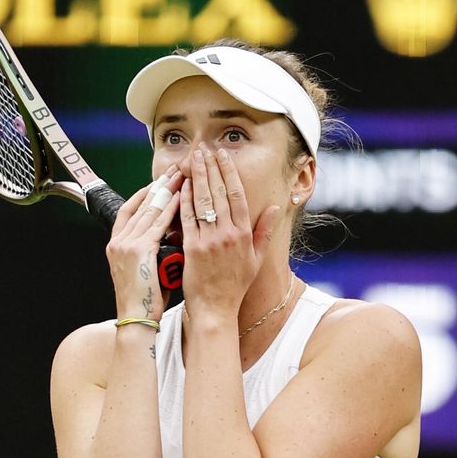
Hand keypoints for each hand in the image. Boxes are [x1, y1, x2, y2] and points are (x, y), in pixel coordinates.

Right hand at [107, 166, 182, 319]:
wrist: (137, 321)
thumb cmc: (146, 300)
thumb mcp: (145, 268)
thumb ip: (152, 249)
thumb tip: (171, 235)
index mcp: (117, 244)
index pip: (131, 208)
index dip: (147, 192)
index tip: (162, 180)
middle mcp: (118, 240)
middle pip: (141, 204)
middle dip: (160, 184)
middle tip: (176, 168)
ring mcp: (126, 244)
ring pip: (149, 209)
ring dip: (167, 190)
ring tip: (182, 174)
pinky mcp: (138, 251)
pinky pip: (157, 223)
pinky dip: (170, 208)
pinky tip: (182, 196)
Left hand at [179, 145, 282, 320]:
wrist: (216, 308)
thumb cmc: (236, 285)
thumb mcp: (257, 258)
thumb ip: (265, 231)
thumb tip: (274, 207)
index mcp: (244, 235)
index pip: (237, 195)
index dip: (229, 172)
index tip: (223, 155)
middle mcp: (228, 235)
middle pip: (219, 193)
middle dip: (211, 168)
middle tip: (205, 149)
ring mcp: (209, 241)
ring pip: (202, 201)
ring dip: (197, 177)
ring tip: (193, 158)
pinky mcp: (191, 248)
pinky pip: (187, 218)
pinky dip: (184, 200)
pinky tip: (181, 185)